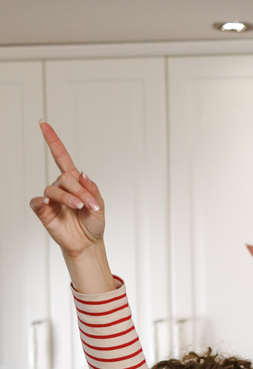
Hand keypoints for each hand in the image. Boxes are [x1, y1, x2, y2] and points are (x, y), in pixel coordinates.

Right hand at [29, 122, 104, 257]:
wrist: (88, 243)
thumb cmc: (93, 223)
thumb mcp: (100, 206)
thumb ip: (92, 189)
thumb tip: (82, 174)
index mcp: (74, 182)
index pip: (61, 157)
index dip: (53, 141)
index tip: (43, 124)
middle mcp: (61, 187)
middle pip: (65, 178)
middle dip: (80, 190)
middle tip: (90, 205)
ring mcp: (51, 198)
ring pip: (53, 189)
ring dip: (68, 197)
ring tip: (80, 207)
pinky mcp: (43, 210)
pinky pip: (37, 201)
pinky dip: (41, 200)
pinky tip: (46, 202)